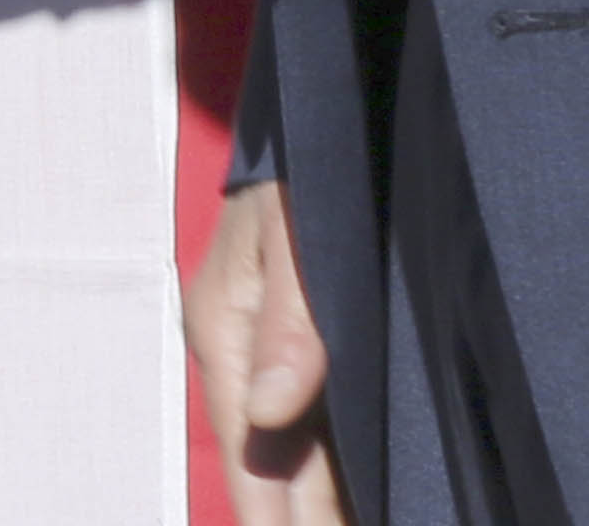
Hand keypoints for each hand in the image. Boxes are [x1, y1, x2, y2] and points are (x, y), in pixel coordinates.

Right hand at [189, 174, 347, 524]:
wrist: (325, 104)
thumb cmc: (305, 157)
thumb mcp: (296, 228)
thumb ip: (291, 320)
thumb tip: (273, 410)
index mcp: (224, 331)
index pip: (250, 455)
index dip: (278, 522)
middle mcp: (242, 351)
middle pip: (274, 467)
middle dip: (302, 520)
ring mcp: (271, 347)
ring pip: (299, 451)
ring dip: (324, 502)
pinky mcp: (302, 336)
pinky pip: (319, 422)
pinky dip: (337, 468)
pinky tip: (364, 496)